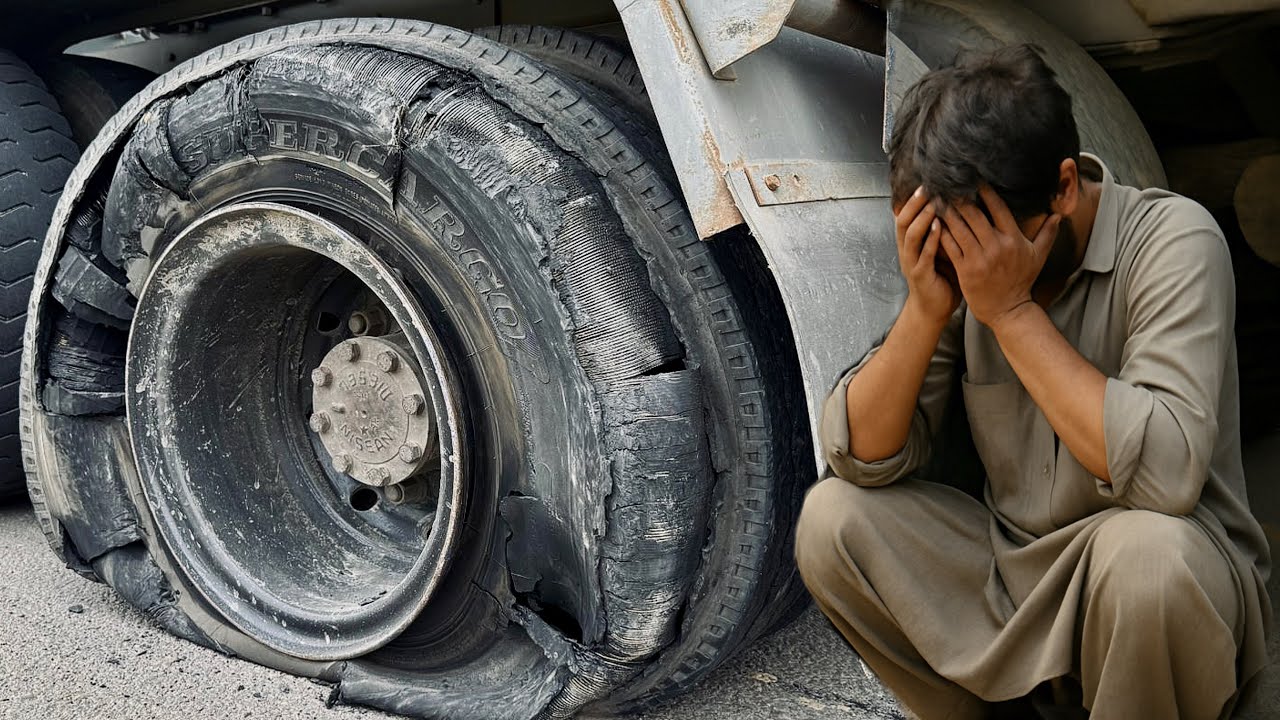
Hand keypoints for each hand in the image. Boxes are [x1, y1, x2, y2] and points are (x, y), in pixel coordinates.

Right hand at [895, 187, 959, 323]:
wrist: (935, 307)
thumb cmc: (942, 277)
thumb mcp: (944, 248)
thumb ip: (947, 229)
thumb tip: (963, 204)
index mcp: (912, 241)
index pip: (906, 213)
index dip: (913, 198)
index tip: (927, 181)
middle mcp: (907, 249)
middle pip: (903, 220)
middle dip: (915, 203)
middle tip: (928, 187)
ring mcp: (911, 262)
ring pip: (910, 235)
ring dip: (922, 218)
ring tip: (933, 204)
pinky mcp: (920, 275)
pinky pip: (922, 255)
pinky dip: (930, 241)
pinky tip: (940, 229)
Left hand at [938, 185, 1060, 328]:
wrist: (1008, 310)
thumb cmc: (1021, 281)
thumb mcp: (1038, 256)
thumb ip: (1047, 234)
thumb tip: (1058, 215)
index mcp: (1014, 239)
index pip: (998, 208)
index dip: (985, 192)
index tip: (974, 179)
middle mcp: (997, 246)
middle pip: (975, 215)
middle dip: (960, 198)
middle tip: (948, 184)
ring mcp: (980, 258)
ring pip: (959, 228)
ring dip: (947, 211)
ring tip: (937, 198)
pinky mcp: (965, 270)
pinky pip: (950, 246)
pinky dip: (940, 233)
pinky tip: (933, 222)